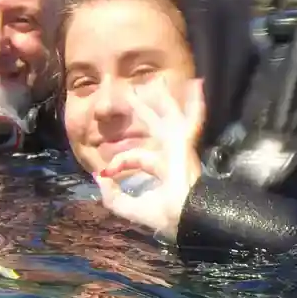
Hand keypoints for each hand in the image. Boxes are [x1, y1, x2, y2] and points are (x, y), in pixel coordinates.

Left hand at [96, 79, 206, 241]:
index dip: (118, 161)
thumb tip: (98, 177)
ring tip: (158, 80)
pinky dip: (196, 103)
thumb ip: (112, 197)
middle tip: (130, 93)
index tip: (104, 171)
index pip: (136, 156)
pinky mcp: (185, 144)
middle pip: (155, 126)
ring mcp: (180, 148)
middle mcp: (171, 155)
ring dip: (163, 98)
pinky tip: (198, 84)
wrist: (185, 217)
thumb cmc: (162, 215)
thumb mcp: (129, 207)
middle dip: (142, 110)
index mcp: (162, 170)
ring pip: (171, 116)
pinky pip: (193, 119)